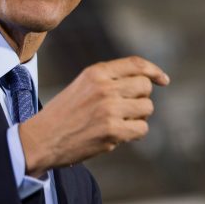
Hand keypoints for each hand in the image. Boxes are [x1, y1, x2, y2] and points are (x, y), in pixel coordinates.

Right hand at [19, 56, 168, 176]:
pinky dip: (133, 134)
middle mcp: (104, 87)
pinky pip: (141, 129)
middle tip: (126, 110)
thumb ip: (108, 81)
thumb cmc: (62, 115)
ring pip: (146, 109)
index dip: (154, 71)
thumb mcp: (81, 86)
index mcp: (95, 72)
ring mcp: (110, 109)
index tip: (163, 80)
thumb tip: (146, 84)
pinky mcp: (112, 131)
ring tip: (117, 123)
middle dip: (140, 99)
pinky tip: (116, 135)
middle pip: (145, 87)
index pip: (136, 64)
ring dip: (137, 118)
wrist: (41, 139)